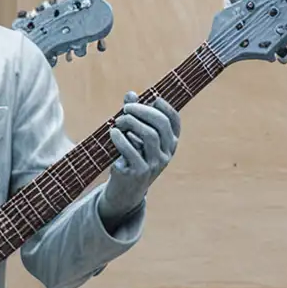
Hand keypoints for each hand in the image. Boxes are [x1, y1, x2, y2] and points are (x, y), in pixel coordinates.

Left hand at [98, 90, 180, 227]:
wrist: (124, 193)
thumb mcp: (135, 139)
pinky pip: (130, 150)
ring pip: (149, 135)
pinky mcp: (138, 173)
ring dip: (131, 122)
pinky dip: (120, 138)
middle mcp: (166, 154)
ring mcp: (153, 165)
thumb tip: (131, 94)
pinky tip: (112, 133)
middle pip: (160, 125)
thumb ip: (134, 116)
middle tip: (126, 108)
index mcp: (170, 145)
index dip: (165, 107)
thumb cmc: (130, 160)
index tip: (152, 98)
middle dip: (143, 111)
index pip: (174, 121)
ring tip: (118, 121)